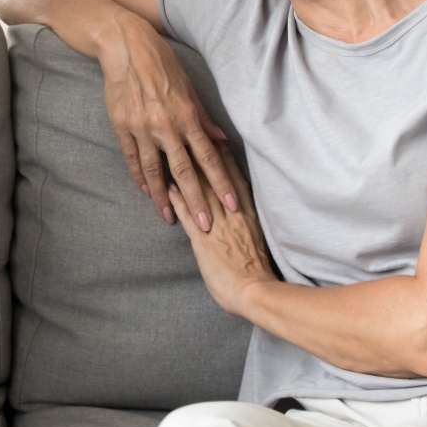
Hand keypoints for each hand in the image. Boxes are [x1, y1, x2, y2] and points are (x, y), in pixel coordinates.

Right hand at [96, 10, 236, 230]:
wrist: (126, 48)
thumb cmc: (162, 64)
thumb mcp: (188, 88)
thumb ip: (203, 118)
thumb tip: (221, 139)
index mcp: (187, 117)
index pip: (209, 157)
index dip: (221, 183)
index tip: (231, 205)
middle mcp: (166, 127)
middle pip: (184, 172)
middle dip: (196, 201)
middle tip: (205, 227)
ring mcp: (142, 129)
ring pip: (156, 171)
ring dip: (164, 198)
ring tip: (170, 218)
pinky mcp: (122, 128)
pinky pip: (133, 159)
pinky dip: (140, 178)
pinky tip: (147, 193)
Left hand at [169, 151, 275, 316]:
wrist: (257, 292)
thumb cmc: (260, 271)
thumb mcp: (258, 239)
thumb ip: (248, 223)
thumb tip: (242, 212)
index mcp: (248, 213)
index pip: (235, 179)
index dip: (224, 158)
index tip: (216, 140)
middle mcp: (232, 214)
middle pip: (215, 178)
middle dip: (202, 155)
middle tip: (190, 134)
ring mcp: (217, 226)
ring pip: (200, 191)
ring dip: (185, 172)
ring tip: (173, 153)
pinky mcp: (203, 241)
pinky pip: (188, 215)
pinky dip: (177, 200)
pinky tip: (167, 188)